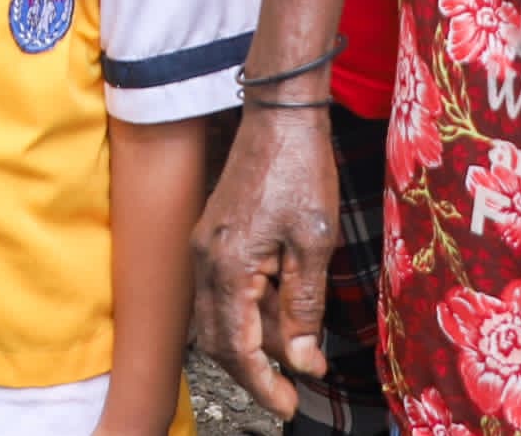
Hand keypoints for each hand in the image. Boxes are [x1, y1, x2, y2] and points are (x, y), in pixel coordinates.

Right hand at [193, 98, 341, 417]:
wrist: (280, 114)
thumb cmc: (299, 169)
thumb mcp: (314, 243)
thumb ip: (304, 306)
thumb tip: (303, 360)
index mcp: (228, 265)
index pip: (237, 346)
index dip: (263, 384)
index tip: (289, 406)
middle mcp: (206, 259)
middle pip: (220, 340)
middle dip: (255, 372)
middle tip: (291, 394)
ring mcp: (206, 246)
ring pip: (221, 317)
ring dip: (256, 343)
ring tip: (300, 353)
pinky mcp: (215, 236)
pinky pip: (225, 292)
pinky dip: (251, 313)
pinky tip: (284, 315)